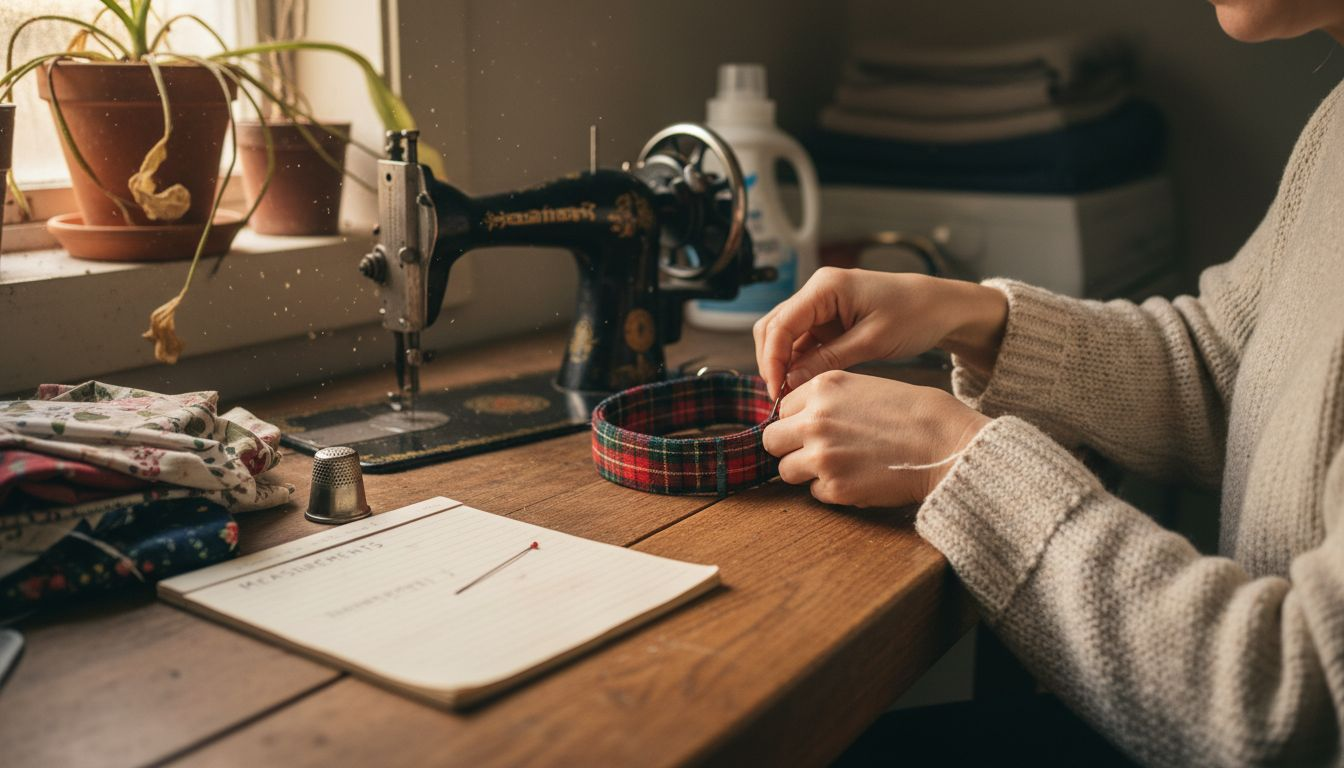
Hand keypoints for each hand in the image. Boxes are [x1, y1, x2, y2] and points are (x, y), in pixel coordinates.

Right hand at [752, 268, 1007, 398]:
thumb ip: (827, 360)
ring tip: (791, 396)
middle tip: (779, 398)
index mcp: (825, 287)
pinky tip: (804, 385)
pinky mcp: (828, 320)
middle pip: (773, 328)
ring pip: (784, 336)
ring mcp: (820, 305)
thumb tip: (790, 381)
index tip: (776, 391)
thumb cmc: (914, 315)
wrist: (941, 307)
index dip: (772, 360)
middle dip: (772, 362)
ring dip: (783, 364)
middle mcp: (817, 291)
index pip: (780, 324)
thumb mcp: (871, 342)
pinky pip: (802, 342)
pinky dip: (799, 363)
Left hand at [762, 371, 989, 507]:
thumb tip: (796, 418)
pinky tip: (858, 478)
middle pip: (772, 440)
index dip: (797, 422)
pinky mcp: (835, 488)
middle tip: (815, 452)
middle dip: (789, 447)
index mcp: (823, 387)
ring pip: (785, 470)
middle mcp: (815, 419)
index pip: (781, 409)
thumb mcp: (863, 386)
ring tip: (840, 466)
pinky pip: (814, 493)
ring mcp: (821, 455)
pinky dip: (831, 490)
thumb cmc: (913, 414)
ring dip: (806, 471)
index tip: (814, 429)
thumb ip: (826, 400)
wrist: (946, 444)